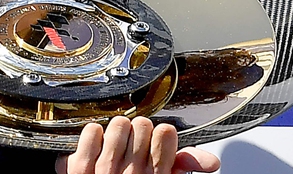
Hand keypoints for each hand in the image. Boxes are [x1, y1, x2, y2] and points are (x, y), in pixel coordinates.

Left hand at [56, 117, 219, 173]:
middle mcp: (132, 173)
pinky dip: (94, 136)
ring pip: (119, 123)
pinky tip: (98, 149)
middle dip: (139, 134)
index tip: (155, 145)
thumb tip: (211, 161)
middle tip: (135, 149)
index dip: (160, 137)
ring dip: (118, 134)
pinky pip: (92, 130)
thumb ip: (185, 166)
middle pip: (142, 123)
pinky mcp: (81, 166)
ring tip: (117, 149)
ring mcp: (105, 169)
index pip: (166, 132)